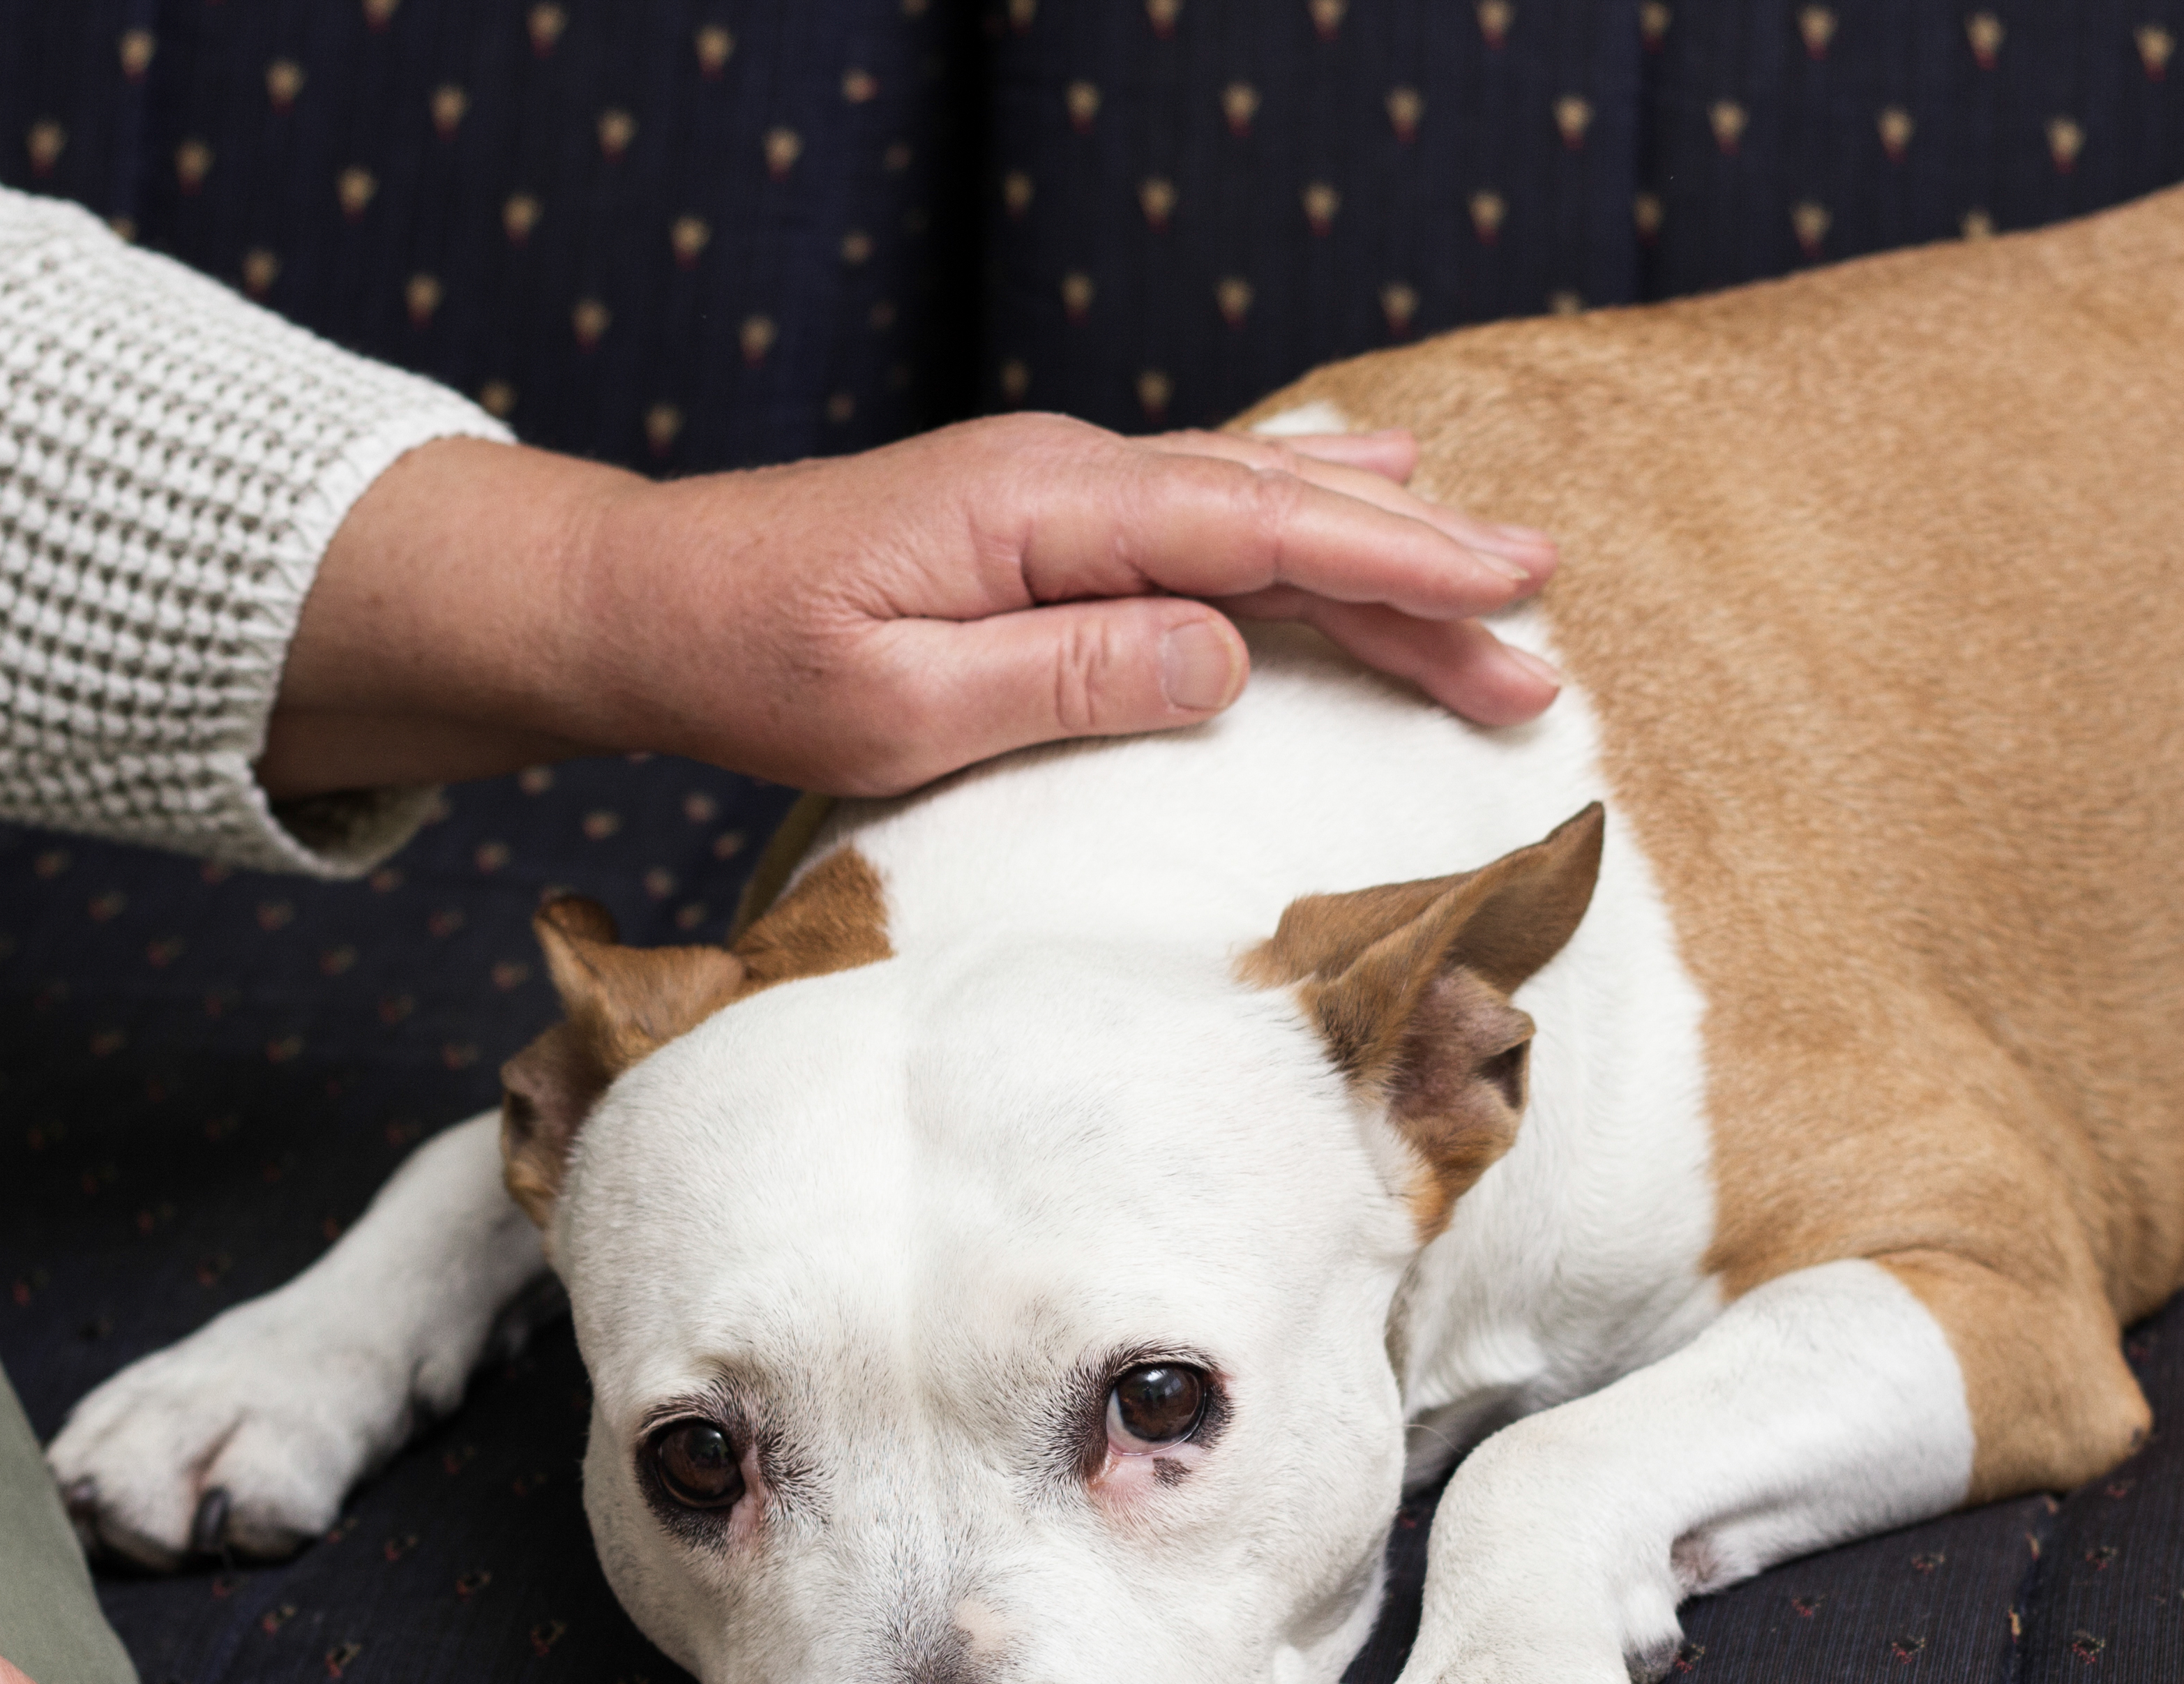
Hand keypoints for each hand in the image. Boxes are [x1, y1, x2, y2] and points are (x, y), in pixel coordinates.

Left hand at [263, 417, 1562, 798]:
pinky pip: (1206, 504)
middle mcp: (1065, 477)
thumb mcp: (890, 706)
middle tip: (1541, 634)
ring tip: (1499, 573)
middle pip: (1280, 517)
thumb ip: (1062, 679)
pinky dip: (1300, 505)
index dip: (1390, 570)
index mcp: (1039, 513)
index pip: (1253, 535)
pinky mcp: (1046, 518)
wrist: (642, 601)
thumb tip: (1221, 655)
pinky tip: (1362, 491)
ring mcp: (1059, 489)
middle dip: (1420, 576)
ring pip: (1255, 505)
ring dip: (1378, 546)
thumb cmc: (747, 664)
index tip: (1502, 601)